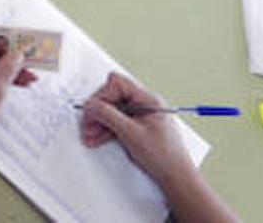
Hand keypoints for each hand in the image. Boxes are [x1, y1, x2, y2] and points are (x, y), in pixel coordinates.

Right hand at [80, 72, 195, 180]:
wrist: (175, 176)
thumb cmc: (164, 156)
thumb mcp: (132, 134)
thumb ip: (109, 116)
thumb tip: (91, 105)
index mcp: (147, 100)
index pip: (118, 85)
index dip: (102, 96)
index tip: (92, 111)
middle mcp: (143, 105)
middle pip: (112, 98)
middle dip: (97, 112)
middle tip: (87, 126)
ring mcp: (139, 117)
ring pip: (111, 112)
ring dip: (98, 123)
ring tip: (89, 136)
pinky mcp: (135, 128)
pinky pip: (115, 123)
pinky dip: (104, 130)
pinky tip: (96, 139)